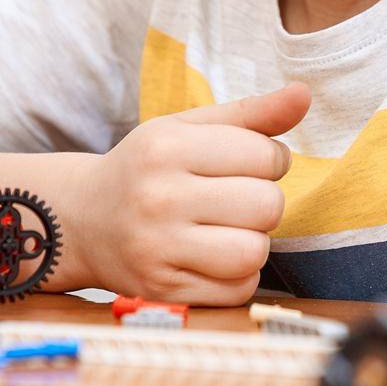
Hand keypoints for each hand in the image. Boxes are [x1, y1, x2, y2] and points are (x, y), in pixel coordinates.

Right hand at [68, 82, 309, 303]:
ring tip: (229, 228)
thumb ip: (252, 112)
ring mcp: (156, 249)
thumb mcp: (189, 128)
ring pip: (255, 252)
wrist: (82, 222)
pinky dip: (239, 275)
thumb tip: (304, 94)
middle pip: (267, 206)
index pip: (266, 156)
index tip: (248, 164)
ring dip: (254, 240)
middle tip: (237, 197)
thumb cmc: (149, 167)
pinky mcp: (161, 291)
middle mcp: (157, 198)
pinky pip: (238, 290)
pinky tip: (214, 256)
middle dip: (265, 200)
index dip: (271, 160)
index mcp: (166, 148)